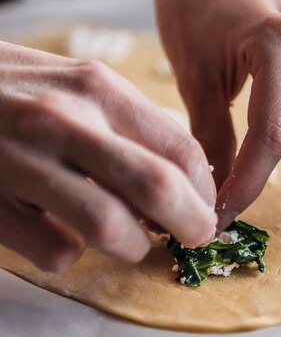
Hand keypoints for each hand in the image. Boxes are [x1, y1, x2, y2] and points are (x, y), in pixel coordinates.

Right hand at [0, 41, 216, 270]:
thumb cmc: (16, 90)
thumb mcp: (78, 83)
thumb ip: (131, 122)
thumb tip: (189, 172)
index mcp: (98, 89)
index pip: (182, 148)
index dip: (205, 189)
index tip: (205, 206)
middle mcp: (64, 121)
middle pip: (157, 187)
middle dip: (191, 223)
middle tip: (193, 236)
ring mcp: (21, 162)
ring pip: (110, 227)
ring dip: (133, 245)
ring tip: (132, 241)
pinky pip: (55, 250)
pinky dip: (71, 252)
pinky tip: (62, 232)